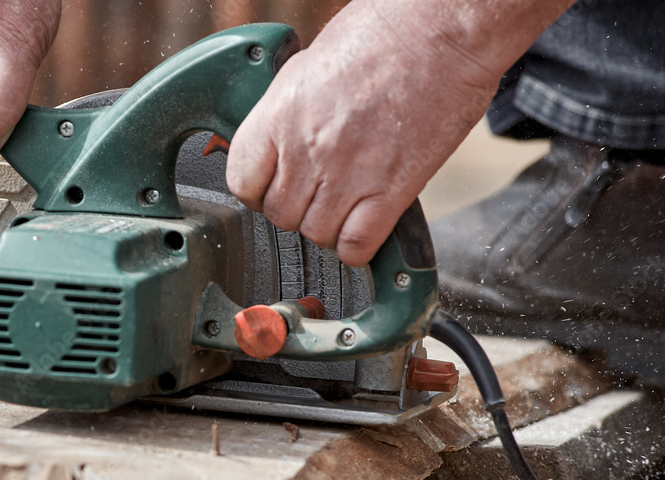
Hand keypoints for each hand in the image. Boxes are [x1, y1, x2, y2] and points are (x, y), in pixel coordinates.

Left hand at [226, 0, 572, 266]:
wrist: (442, 29)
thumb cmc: (384, 33)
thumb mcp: (309, 67)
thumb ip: (288, 114)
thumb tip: (280, 145)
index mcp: (281, 114)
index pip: (242, 181)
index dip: (256, 191)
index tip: (271, 189)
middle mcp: (307, 148)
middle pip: (280, 215)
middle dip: (295, 211)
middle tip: (316, 197)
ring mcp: (348, 173)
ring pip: (316, 234)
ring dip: (327, 228)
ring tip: (343, 208)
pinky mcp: (391, 189)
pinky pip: (357, 245)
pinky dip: (357, 247)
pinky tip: (363, 229)